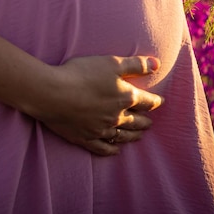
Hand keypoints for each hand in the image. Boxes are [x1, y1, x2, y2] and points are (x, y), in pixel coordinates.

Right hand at [36, 55, 162, 155]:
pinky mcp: (85, 138)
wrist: (53, 93)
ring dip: (133, 137)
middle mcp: (117, 117)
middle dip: (145, 122)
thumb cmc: (82, 74)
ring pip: (122, 136)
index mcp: (125, 97)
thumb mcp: (111, 63)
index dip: (154, 101)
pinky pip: (102, 148)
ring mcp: (101, 130)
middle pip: (136, 122)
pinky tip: (115, 151)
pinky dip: (111, 150)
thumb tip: (157, 63)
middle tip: (149, 123)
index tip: (160, 102)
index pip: (146, 101)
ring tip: (139, 137)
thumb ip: (135, 64)